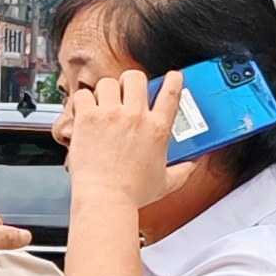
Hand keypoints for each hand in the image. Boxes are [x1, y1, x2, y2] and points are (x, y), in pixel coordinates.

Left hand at [59, 66, 185, 210]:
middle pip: (136, 78)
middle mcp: (135, 116)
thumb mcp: (166, 183)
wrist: (106, 199)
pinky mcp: (88, 118)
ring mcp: (111, 115)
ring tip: (103, 105)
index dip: (173, 79)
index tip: (173, 76)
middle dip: (130, 83)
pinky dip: (83, 101)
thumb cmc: (132, 194)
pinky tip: (85, 112)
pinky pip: (83, 95)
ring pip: (108, 83)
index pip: (171, 93)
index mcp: (157, 129)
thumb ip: (182, 171)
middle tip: (125, 94)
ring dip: (105, 92)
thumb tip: (192, 165)